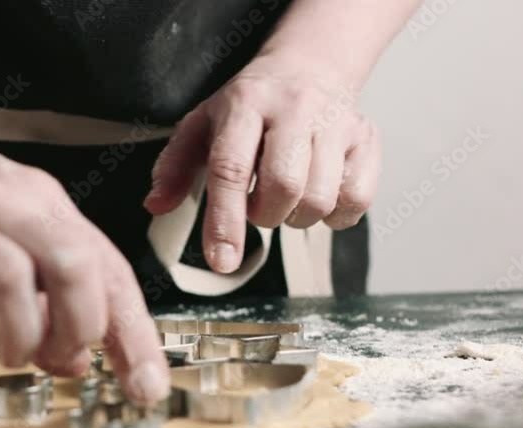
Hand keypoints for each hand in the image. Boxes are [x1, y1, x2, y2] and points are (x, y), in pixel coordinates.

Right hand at [0, 115, 169, 403]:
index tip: (145, 386)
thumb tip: (77, 359)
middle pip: (71, 264)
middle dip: (78, 327)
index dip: (133, 334)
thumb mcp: (7, 233)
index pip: (107, 269)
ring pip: (7, 277)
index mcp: (39, 203)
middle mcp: (1, 206)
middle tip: (60, 357)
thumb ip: (46, 293)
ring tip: (8, 353)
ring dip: (18, 334)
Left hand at [145, 54, 381, 272]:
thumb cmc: (247, 108)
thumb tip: (155, 206)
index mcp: (244, 105)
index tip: (221, 262)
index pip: (231, 168)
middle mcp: (294, 108)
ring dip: (296, 217)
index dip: (224, 221)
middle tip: (256, 207)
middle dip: (265, 216)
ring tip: (283, 198)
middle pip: (284, 185)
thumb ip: (173, 168)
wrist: (306, 69)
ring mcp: (336, 122)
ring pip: (320, 198)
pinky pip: (356, 200)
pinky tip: (316, 196)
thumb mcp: (199, 127)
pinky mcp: (367, 138)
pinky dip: (334, 215)